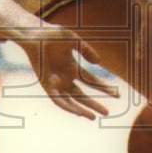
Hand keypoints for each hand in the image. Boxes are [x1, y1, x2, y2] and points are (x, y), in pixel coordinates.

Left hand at [2, 23, 119, 119]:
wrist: (34, 34)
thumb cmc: (52, 34)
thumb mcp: (74, 41)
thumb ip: (86, 50)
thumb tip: (98, 63)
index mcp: (73, 68)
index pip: (92, 81)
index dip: (104, 88)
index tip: (117, 94)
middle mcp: (65, 78)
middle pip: (83, 95)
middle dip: (95, 104)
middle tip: (107, 113)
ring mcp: (55, 83)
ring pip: (71, 100)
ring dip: (82, 109)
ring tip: (93, 117)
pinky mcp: (46, 85)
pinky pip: (57, 99)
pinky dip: (67, 106)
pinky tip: (77, 112)